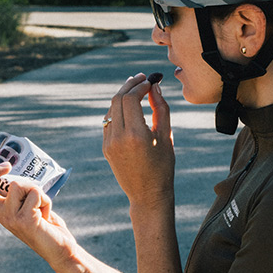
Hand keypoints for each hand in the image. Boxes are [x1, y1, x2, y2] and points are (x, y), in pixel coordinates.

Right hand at [0, 156, 74, 263]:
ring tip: (41, 205)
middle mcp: (2, 215)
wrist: (60, 249)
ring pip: (18, 185)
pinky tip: (46, 214)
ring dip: (35, 189)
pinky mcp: (25, 220)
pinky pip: (35, 194)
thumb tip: (16, 173)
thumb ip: (21, 193)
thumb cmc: (47, 226)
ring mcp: (11, 218)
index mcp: (1, 211)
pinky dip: (45, 200)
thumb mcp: (30, 205)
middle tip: (8, 166)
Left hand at [102, 72, 174, 210]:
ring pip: (111, 109)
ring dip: (122, 96)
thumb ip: (161, 109)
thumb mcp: (166, 136)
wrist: (147, 194)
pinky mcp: (106, 147)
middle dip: (129, 85)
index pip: (131, 98)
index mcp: (136, 135)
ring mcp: (109, 143)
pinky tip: (128, 106)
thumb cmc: (163, 166)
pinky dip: (117, 109)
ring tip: (135, 88)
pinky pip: (109, 121)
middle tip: (141, 78)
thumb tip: (155, 87)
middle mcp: (118, 137)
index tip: (151, 80)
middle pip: (117, 100)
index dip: (140, 85)